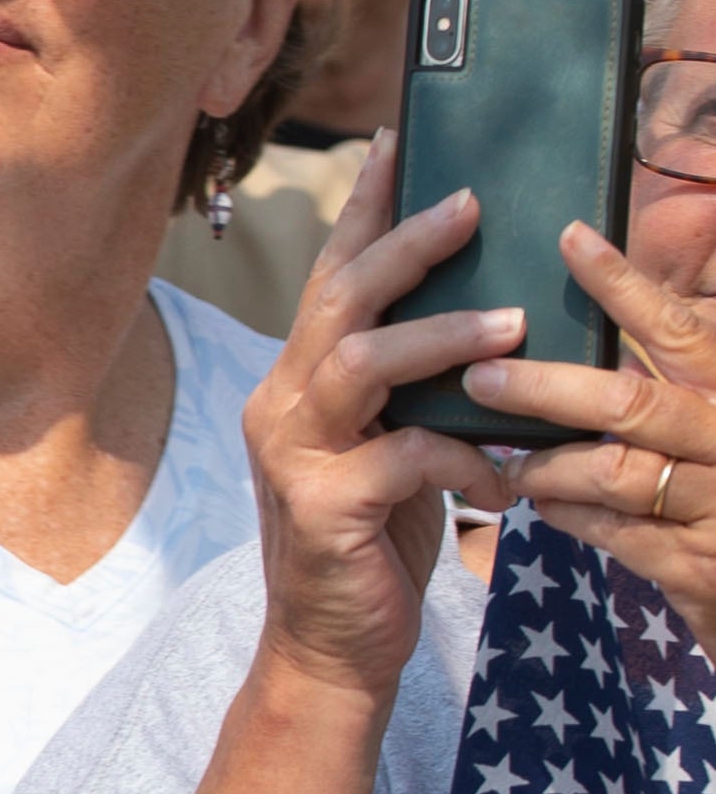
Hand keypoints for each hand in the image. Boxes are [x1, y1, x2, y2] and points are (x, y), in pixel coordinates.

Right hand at [242, 141, 515, 714]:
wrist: (333, 649)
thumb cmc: (376, 543)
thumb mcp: (394, 450)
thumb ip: (413, 394)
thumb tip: (490, 321)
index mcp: (296, 383)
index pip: (331, 278)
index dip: (366, 211)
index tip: (402, 144)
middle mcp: (280, 405)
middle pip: (337, 301)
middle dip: (406, 244)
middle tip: (471, 204)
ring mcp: (293, 456)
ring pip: (359, 364)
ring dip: (440, 337)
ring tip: (513, 322)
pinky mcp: (323, 509)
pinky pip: (404, 458)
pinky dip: (465, 459)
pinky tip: (507, 480)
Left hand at [482, 224, 715, 648]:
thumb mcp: (709, 423)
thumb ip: (666, 378)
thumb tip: (595, 305)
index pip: (679, 329)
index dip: (625, 285)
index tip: (569, 237)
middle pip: (632, 404)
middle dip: (548, 388)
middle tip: (481, 376)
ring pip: (614, 472)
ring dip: (546, 464)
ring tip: (506, 459)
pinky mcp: (697, 566)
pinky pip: (614, 532)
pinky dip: (567, 513)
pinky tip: (541, 502)